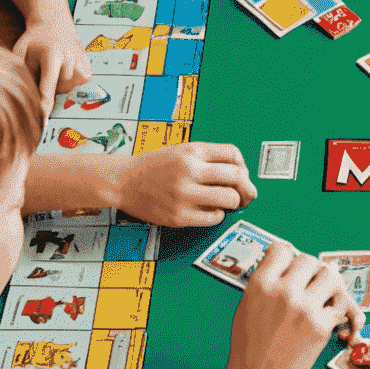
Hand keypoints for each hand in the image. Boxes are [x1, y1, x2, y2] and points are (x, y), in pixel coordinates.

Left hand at [14, 18, 90, 110]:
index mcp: (52, 56)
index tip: (43, 119)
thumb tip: (17, 97)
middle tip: (42, 72)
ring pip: (67, 92)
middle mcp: (70, 61)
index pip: (48, 86)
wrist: (56, 25)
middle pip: (57, 91)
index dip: (44, 104)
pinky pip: (75, 90)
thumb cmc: (34, 41)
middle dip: (47, 89)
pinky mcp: (88, 72)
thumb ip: (20, 73)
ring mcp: (82, 66)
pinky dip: (67, 86)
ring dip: (57, 87)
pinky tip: (63, 71)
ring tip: (53, 69)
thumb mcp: (21, 51)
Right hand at [114, 142, 256, 226]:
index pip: (234, 154)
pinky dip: (217, 215)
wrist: (123, 182)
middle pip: (237, 177)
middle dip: (246, 187)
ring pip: (230, 199)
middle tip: (245, 194)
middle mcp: (189, 170)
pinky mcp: (179, 216)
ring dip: (234, 202)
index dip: (243, 166)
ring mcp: (184, 194)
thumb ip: (209, 158)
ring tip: (225, 202)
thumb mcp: (182, 150)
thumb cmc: (155, 167)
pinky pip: (214, 217)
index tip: (240, 174)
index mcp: (192, 151)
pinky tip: (209, 210)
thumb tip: (242, 175)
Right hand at [227, 240, 363, 368]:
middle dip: (310, 272)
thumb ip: (267, 283)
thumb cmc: (249, 347)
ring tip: (323, 296)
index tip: (290, 267)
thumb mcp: (247, 306)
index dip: (287, 257)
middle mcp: (283, 291)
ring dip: (329, 285)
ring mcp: (305, 308)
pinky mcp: (321, 327)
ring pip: (331, 276)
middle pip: (309, 260)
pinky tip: (332, 316)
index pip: (282, 249)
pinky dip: (339, 309)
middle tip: (308, 285)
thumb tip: (290, 265)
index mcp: (260, 284)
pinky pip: (341, 304)